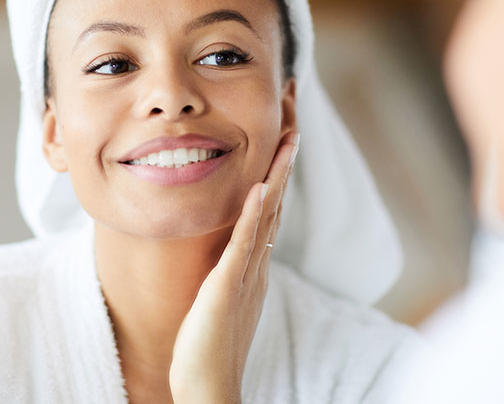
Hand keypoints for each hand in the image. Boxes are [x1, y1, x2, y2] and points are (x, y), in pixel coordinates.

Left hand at [169, 131, 299, 403]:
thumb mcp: (224, 297)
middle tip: (294, 125)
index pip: (270, 211)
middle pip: (276, 205)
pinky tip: (260, 188)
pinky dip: (252, 215)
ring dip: (278, 177)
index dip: (278, 175)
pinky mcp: (227, 287)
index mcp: (253, 265)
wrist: (210, 386)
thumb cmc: (209, 345)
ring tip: (288, 141)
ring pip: (266, 217)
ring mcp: (245, 275)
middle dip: (285, 164)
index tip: (283, 141)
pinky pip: (242, 245)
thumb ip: (232, 270)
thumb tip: (235, 248)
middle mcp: (256, 265)